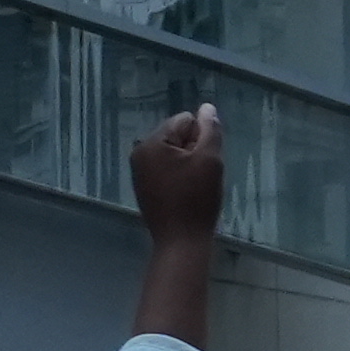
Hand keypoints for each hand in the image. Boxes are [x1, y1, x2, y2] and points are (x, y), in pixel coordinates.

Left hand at [126, 101, 227, 251]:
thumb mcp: (210, 160)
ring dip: (188, 164)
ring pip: (173, 154)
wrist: (181, 242)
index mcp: (152, 143)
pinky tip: (186, 194)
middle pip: (177, 136)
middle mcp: (139, 153)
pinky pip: (166, 170)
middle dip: (194, 150)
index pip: (185, 121)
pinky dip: (179, 176)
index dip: (202, 137)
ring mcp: (139, 171)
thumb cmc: (197, 199)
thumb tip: (207, 108)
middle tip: (202, 176)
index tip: (206, 162)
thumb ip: (210, 130)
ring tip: (195, 185)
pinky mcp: (144, 187)